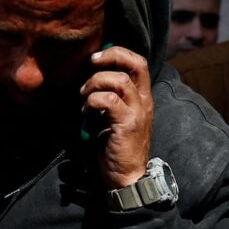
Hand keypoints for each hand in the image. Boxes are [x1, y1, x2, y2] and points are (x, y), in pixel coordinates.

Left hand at [79, 46, 153, 188]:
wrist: (127, 176)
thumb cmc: (116, 145)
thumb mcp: (115, 115)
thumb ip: (110, 96)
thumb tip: (90, 76)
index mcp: (142, 97)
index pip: (138, 62)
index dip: (118, 52)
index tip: (96, 57)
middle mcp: (144, 101)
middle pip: (135, 64)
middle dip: (111, 56)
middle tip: (91, 63)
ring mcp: (137, 112)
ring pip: (119, 80)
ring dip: (95, 83)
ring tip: (84, 96)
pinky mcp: (127, 124)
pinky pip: (109, 101)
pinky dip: (92, 102)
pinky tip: (86, 112)